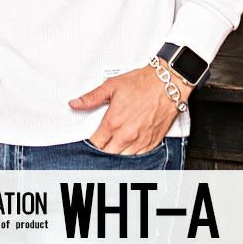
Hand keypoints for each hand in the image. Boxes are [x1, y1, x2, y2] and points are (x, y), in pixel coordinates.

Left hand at [68, 61, 191, 154]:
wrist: (167, 84)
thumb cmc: (142, 83)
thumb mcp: (112, 85)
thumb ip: (91, 98)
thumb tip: (74, 103)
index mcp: (113, 122)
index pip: (95, 143)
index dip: (90, 143)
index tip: (90, 140)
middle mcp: (126, 135)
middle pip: (107, 155)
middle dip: (102, 151)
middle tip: (101, 145)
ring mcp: (140, 141)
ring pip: (122, 160)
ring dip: (116, 155)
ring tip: (113, 148)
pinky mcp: (152, 143)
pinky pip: (138, 159)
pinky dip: (131, 156)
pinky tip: (127, 150)